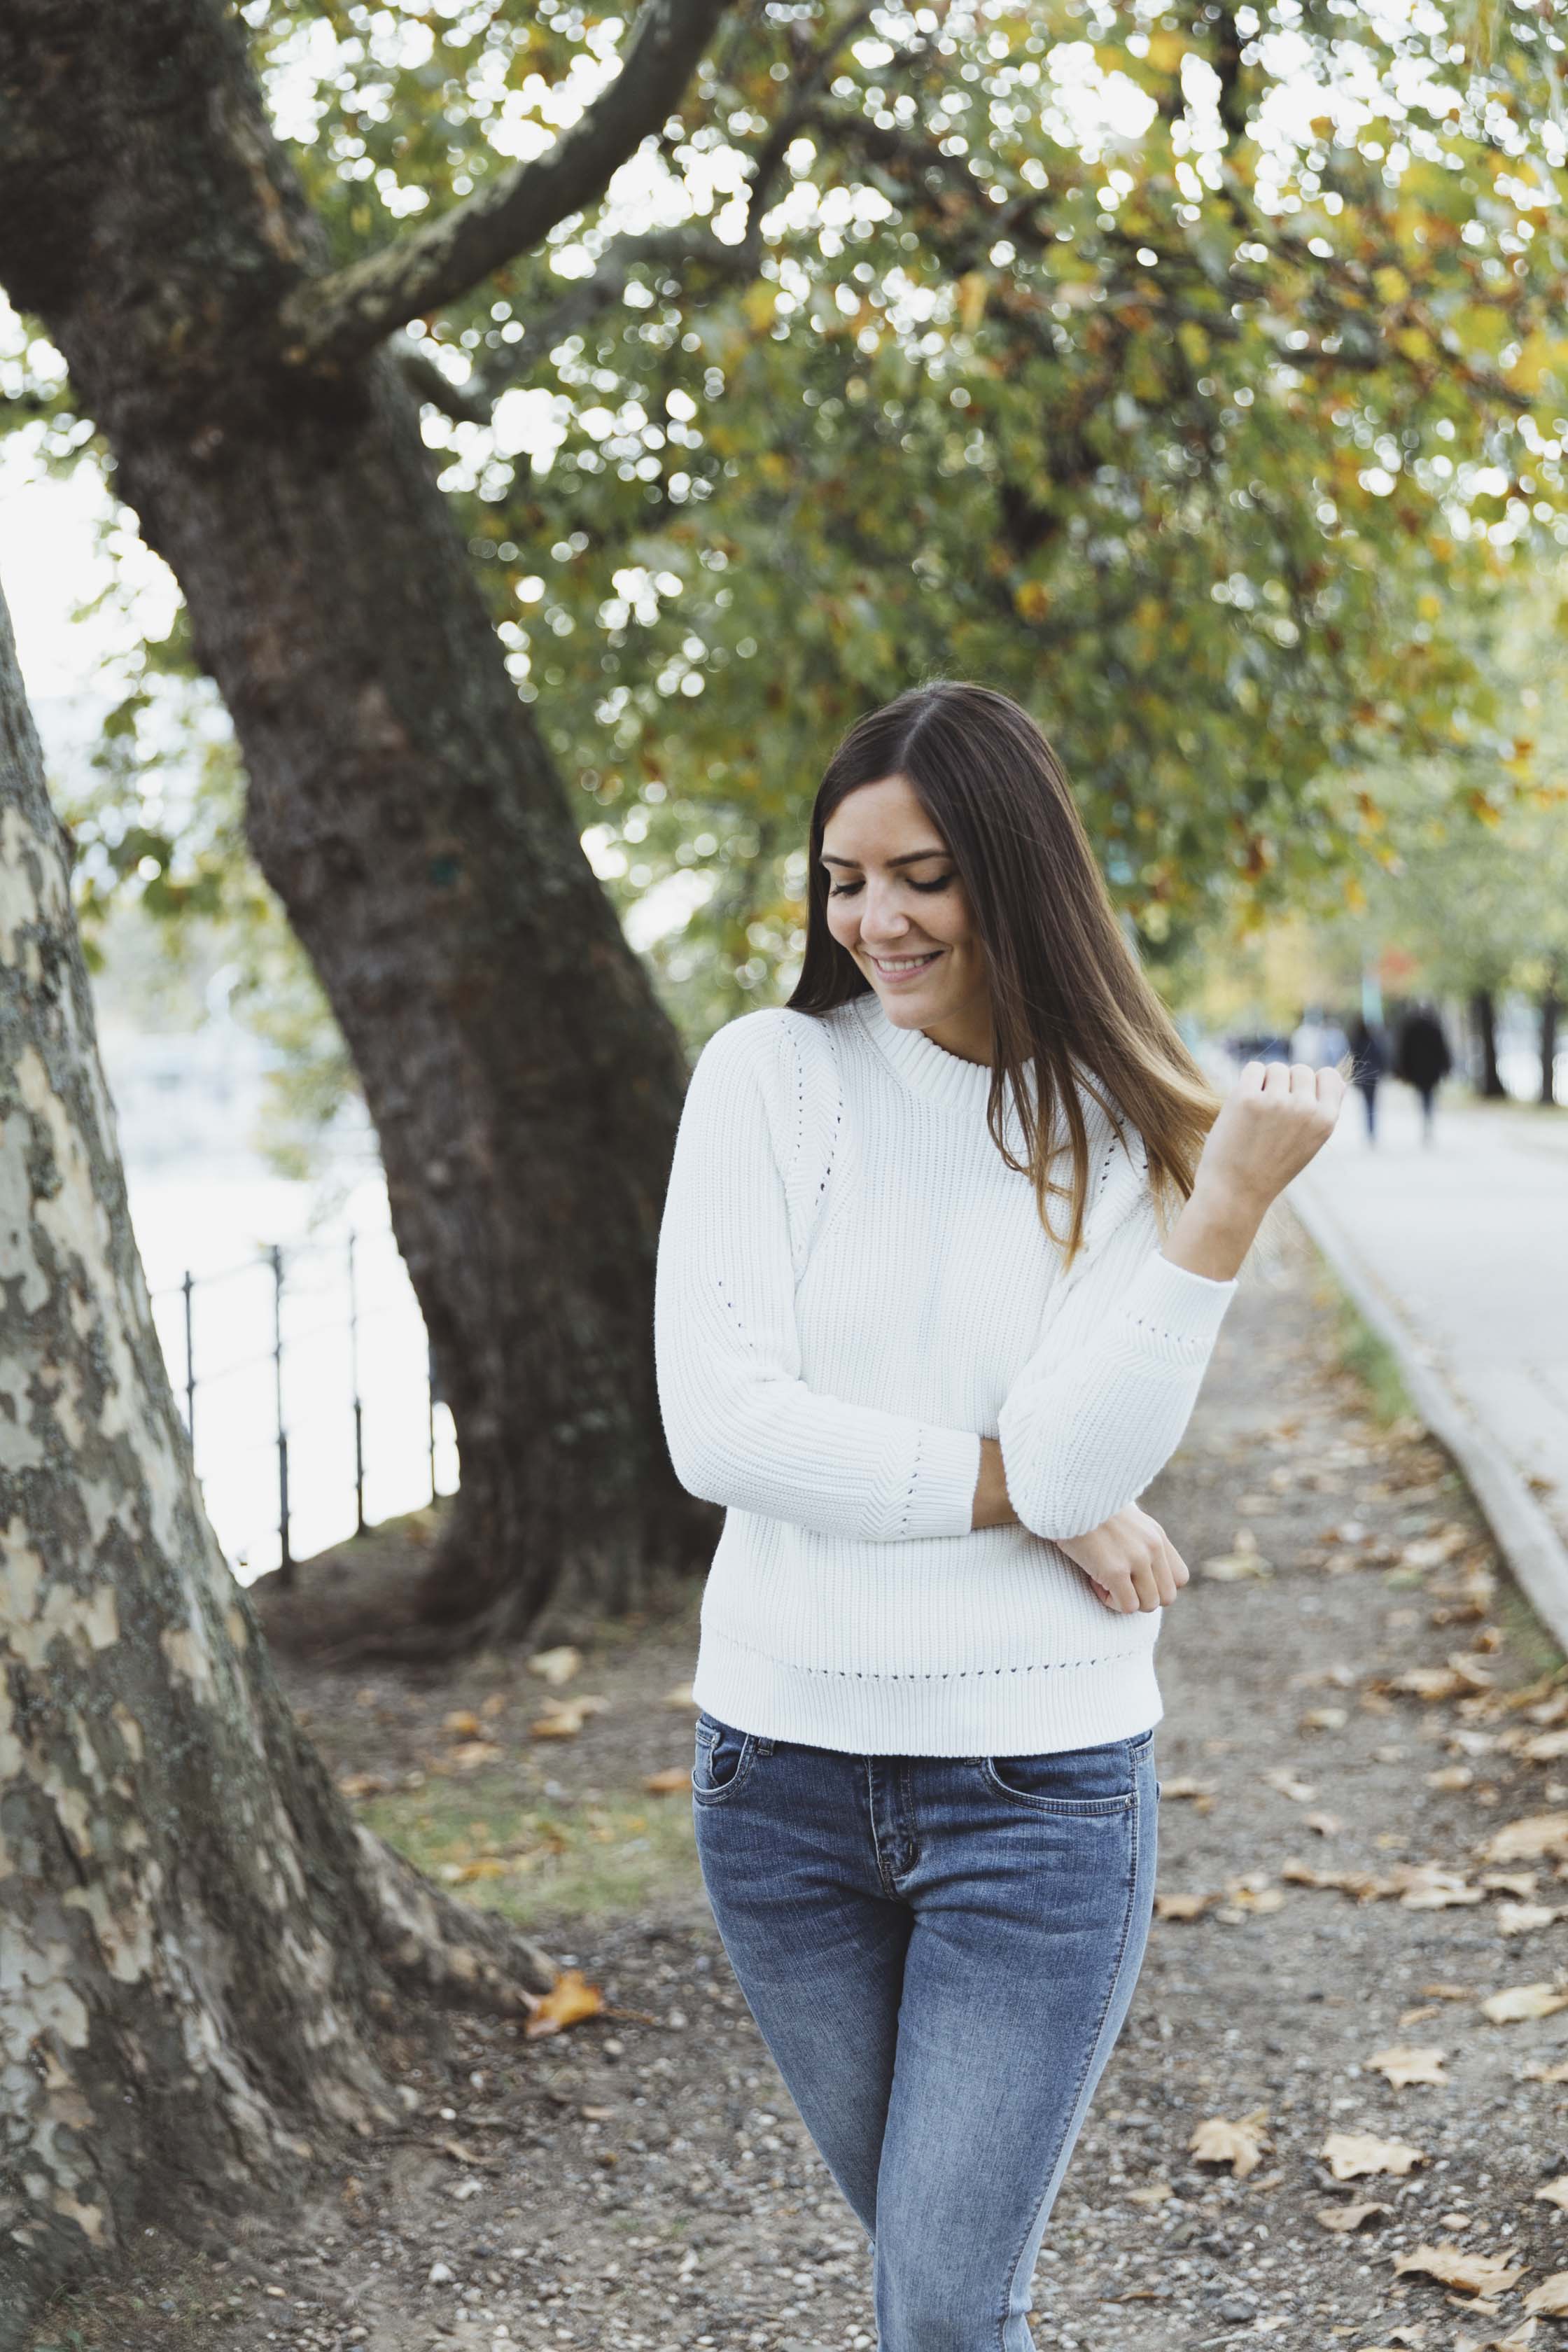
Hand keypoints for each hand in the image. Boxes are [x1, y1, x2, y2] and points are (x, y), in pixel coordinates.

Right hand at [1057, 1504, 1188, 1613]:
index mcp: (1157, 1535)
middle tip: (1119, 1583)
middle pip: (1167, 1596)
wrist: (1066, 1498)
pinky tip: (1094, 1581)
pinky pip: (1127, 1606)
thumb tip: (1142, 1574)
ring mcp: (1136, 1558)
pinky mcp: (1115, 1570)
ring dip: (1125, 1600)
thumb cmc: (1088, 1511)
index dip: (1158, 1585)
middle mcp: (1152, 1547)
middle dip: (1142, 1597)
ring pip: (1148, 1604)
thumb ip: (1141, 1543)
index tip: (1133, 1577)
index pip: (1180, 1578)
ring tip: (1104, 1579)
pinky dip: (1110, 1601)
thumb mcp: (1126, 1522)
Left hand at [1195, 1059, 1345, 1214]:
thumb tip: (1334, 1077)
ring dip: (1265, 1084)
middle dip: (1285, 1085)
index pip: (1329, 1076)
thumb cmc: (1271, 1167)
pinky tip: (1243, 1108)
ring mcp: (1277, 1101)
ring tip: (1257, 1115)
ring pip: (1276, 1068)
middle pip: (1300, 1070)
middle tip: (1271, 1115)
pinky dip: (1247, 1083)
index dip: (1311, 1085)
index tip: (1295, 1103)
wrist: (1236, 1191)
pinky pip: (1253, 1068)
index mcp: (1326, 1121)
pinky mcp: (1247, 1097)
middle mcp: (1305, 1108)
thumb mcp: (1309, 1143)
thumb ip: (1322, 1111)